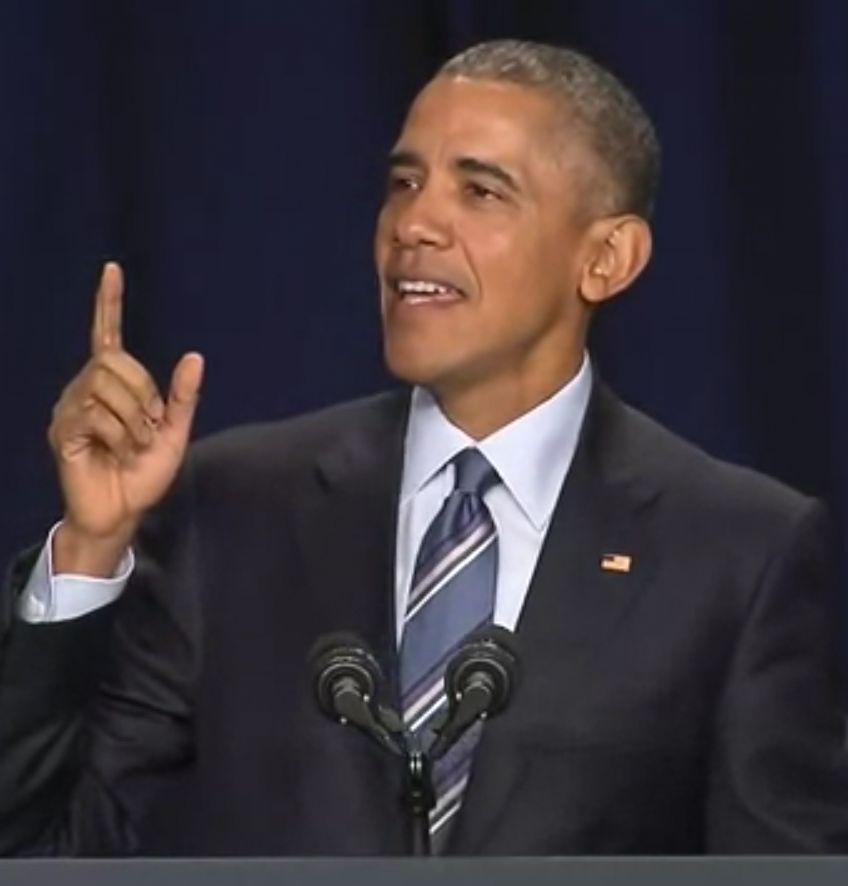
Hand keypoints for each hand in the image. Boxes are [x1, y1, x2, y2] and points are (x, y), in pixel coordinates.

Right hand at [48, 262, 203, 574]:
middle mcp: (86, 388)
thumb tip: (194, 355)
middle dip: (144, 393)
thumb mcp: (174, 434)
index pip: (107, 335)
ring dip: (134, 420)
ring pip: (106, 386)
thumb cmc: (144, 474)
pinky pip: (95, 414)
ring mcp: (71, 408)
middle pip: (114, 360)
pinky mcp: (62, 431)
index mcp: (114, 386)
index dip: (109, 303)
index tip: (112, 269)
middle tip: (150, 428)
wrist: (123, 512)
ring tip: (134, 447)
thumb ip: (184, 398)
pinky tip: (119, 454)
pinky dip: (120, 436)